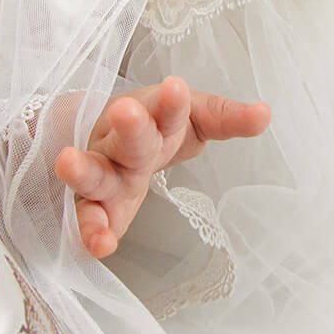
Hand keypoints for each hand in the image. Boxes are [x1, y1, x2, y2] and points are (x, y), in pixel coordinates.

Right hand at [53, 76, 270, 258]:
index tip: (176, 87)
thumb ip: (229, 118)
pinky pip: (89, 216)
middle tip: (126, 111)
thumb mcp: (197, 116)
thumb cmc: (161, 123)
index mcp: (158, 116)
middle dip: (130, 125)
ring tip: (67, 162)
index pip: (169, 108)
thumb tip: (265, 114)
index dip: (173, 101)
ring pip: (95, 171)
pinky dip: (90, 229)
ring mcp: (107, 171)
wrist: (113, 128)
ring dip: (84, 169)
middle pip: (130, 135)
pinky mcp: (95, 203)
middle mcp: (128, 141)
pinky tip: (99, 245)